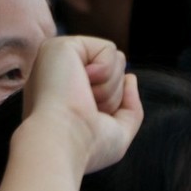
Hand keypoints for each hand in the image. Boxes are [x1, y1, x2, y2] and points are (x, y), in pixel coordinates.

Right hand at [22, 36, 142, 174]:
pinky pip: (110, 49)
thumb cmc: (87, 145)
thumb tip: (131, 77)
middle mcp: (61, 72)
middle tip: (88, 109)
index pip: (110, 86)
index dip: (113, 105)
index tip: (90, 122)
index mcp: (68, 92)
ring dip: (110, 87)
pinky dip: (106, 72)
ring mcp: (59, 57)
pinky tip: (81, 82)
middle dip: (113, 96)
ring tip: (83, 98)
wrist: (63, 142)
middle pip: (117, 72)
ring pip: (117, 60)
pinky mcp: (61, 45)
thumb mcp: (118, 131)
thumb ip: (130, 107)